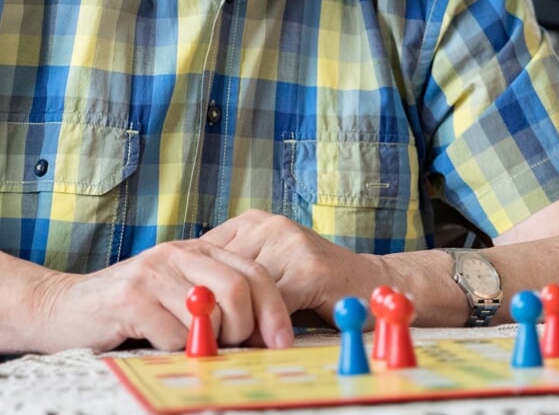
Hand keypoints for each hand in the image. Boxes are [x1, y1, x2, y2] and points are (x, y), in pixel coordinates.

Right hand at [30, 238, 293, 352]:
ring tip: (193, 349)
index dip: (274, 308)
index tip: (283, 341)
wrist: (60, 308)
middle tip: (238, 349)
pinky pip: (172, 334)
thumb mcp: (175, 296)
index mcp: (196, 251)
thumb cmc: (126, 310)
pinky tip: (158, 347)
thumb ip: (213, 303)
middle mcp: (176, 255)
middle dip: (247, 327)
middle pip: (238, 287)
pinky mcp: (130, 299)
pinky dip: (174, 351)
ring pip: (208, 313)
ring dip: (209, 343)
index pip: (253, 272)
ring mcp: (152, 274)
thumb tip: (262, 334)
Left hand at [202, 209, 386, 324]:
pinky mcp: (309, 268)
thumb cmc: (313, 283)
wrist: (369, 282)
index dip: (202, 288)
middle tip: (218, 334)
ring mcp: (290, 242)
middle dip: (220, 306)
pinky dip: (266, 327)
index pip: (204, 255)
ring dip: (242, 320)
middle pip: (222, 273)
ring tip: (244, 338)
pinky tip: (269, 336)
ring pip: (245, 291)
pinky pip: (272, 304)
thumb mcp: (268, 268)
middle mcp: (269, 224)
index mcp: (253, 220)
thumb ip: (234, 274)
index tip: (204, 314)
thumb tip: (189, 302)